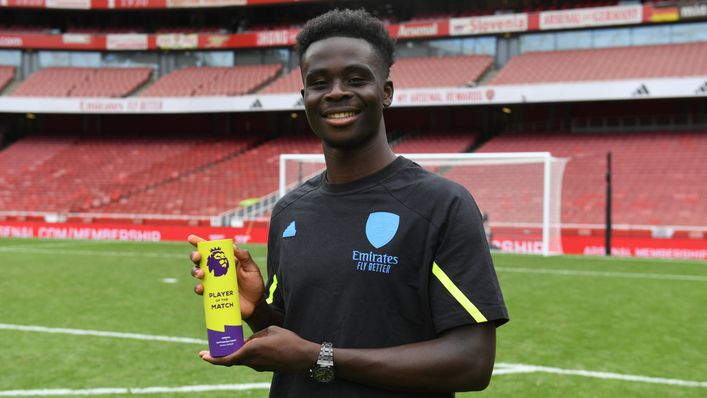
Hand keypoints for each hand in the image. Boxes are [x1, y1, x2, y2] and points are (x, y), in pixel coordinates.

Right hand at [188, 234, 265, 319]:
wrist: (256, 304)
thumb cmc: (254, 284)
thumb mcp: (252, 269)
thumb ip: (245, 257)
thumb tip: (234, 246)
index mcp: (225, 261)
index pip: (212, 250)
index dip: (200, 243)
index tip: (191, 238)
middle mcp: (217, 270)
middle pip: (201, 261)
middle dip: (195, 256)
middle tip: (197, 257)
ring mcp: (214, 282)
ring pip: (198, 273)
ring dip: (195, 271)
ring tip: (201, 274)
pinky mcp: (212, 294)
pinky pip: (201, 290)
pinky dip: (198, 288)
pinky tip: (201, 288)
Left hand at [199, 326, 318, 372]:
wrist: (303, 357)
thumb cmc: (288, 340)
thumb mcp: (269, 331)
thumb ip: (255, 336)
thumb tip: (246, 341)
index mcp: (252, 349)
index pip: (228, 358)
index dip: (214, 358)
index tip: (203, 355)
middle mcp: (252, 361)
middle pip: (230, 361)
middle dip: (217, 358)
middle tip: (206, 353)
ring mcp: (258, 366)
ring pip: (240, 361)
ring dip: (232, 355)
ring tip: (228, 344)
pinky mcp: (263, 368)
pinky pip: (249, 361)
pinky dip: (243, 355)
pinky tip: (245, 347)